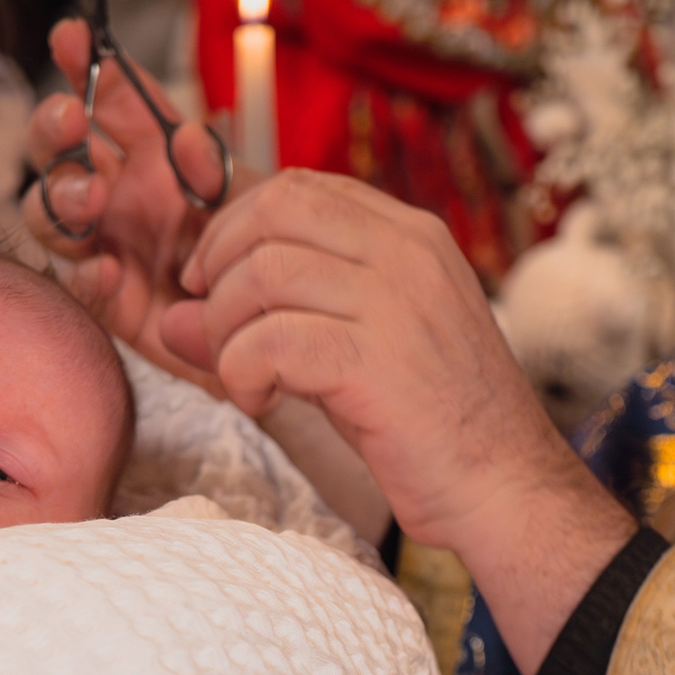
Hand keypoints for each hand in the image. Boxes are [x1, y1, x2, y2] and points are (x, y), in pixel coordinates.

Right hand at [21, 18, 247, 390]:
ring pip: (48, 211)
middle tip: (73, 119)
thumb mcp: (250, 203)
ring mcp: (104, 245)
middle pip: (59, 149)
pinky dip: (88, 274)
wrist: (274, 325)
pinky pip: (78, 282)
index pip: (113, 100)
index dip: (87, 63)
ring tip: (91, 199)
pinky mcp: (107, 302)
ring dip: (62, 196)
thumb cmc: (261, 253)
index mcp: (152, 156)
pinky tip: (110, 271)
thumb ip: (216, 171)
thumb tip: (188, 138)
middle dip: (54, 126)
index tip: (72, 35)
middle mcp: (117, 194)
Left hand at [164, 171, 635, 674]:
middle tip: (216, 328)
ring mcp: (395, 301)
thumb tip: (169, 315)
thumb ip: (275, 317)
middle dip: (219, 267)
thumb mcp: (356, 349)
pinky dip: (243, 372)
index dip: (235, 226)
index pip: (298, 188)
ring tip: (245, 378)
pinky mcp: (375, 360)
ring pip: (261, 273)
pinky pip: (269, 339)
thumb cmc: (432, 424)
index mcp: (410, 236)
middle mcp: (406, 251)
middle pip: (272, 212)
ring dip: (226, 330)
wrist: (505, 487)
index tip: (214, 280)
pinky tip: (262, 402)